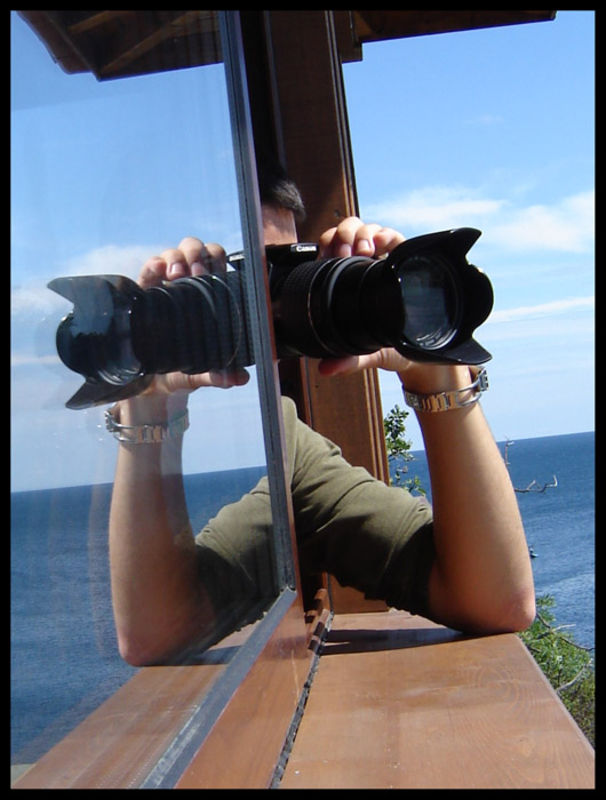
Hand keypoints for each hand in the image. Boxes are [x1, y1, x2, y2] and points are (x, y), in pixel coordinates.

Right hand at [136, 237, 249, 397]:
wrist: (149, 381)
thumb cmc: (181, 369)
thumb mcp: (200, 373)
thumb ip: (219, 375)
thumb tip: (241, 378)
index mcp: (208, 296)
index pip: (217, 263)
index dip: (218, 260)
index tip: (217, 272)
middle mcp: (188, 285)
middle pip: (196, 250)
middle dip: (198, 253)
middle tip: (198, 274)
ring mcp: (164, 285)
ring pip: (174, 253)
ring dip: (177, 257)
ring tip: (177, 275)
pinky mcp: (143, 290)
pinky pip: (150, 267)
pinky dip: (155, 263)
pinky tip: (158, 270)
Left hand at [316, 218, 416, 379]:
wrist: (422, 352)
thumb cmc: (391, 348)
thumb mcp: (368, 353)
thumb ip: (348, 360)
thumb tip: (325, 369)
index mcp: (344, 283)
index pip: (327, 251)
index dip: (324, 247)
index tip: (325, 258)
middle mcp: (361, 268)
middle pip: (343, 232)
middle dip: (340, 235)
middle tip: (343, 253)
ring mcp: (382, 259)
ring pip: (365, 227)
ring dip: (360, 232)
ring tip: (363, 249)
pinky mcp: (403, 256)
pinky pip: (391, 234)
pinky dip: (384, 233)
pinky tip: (380, 244)